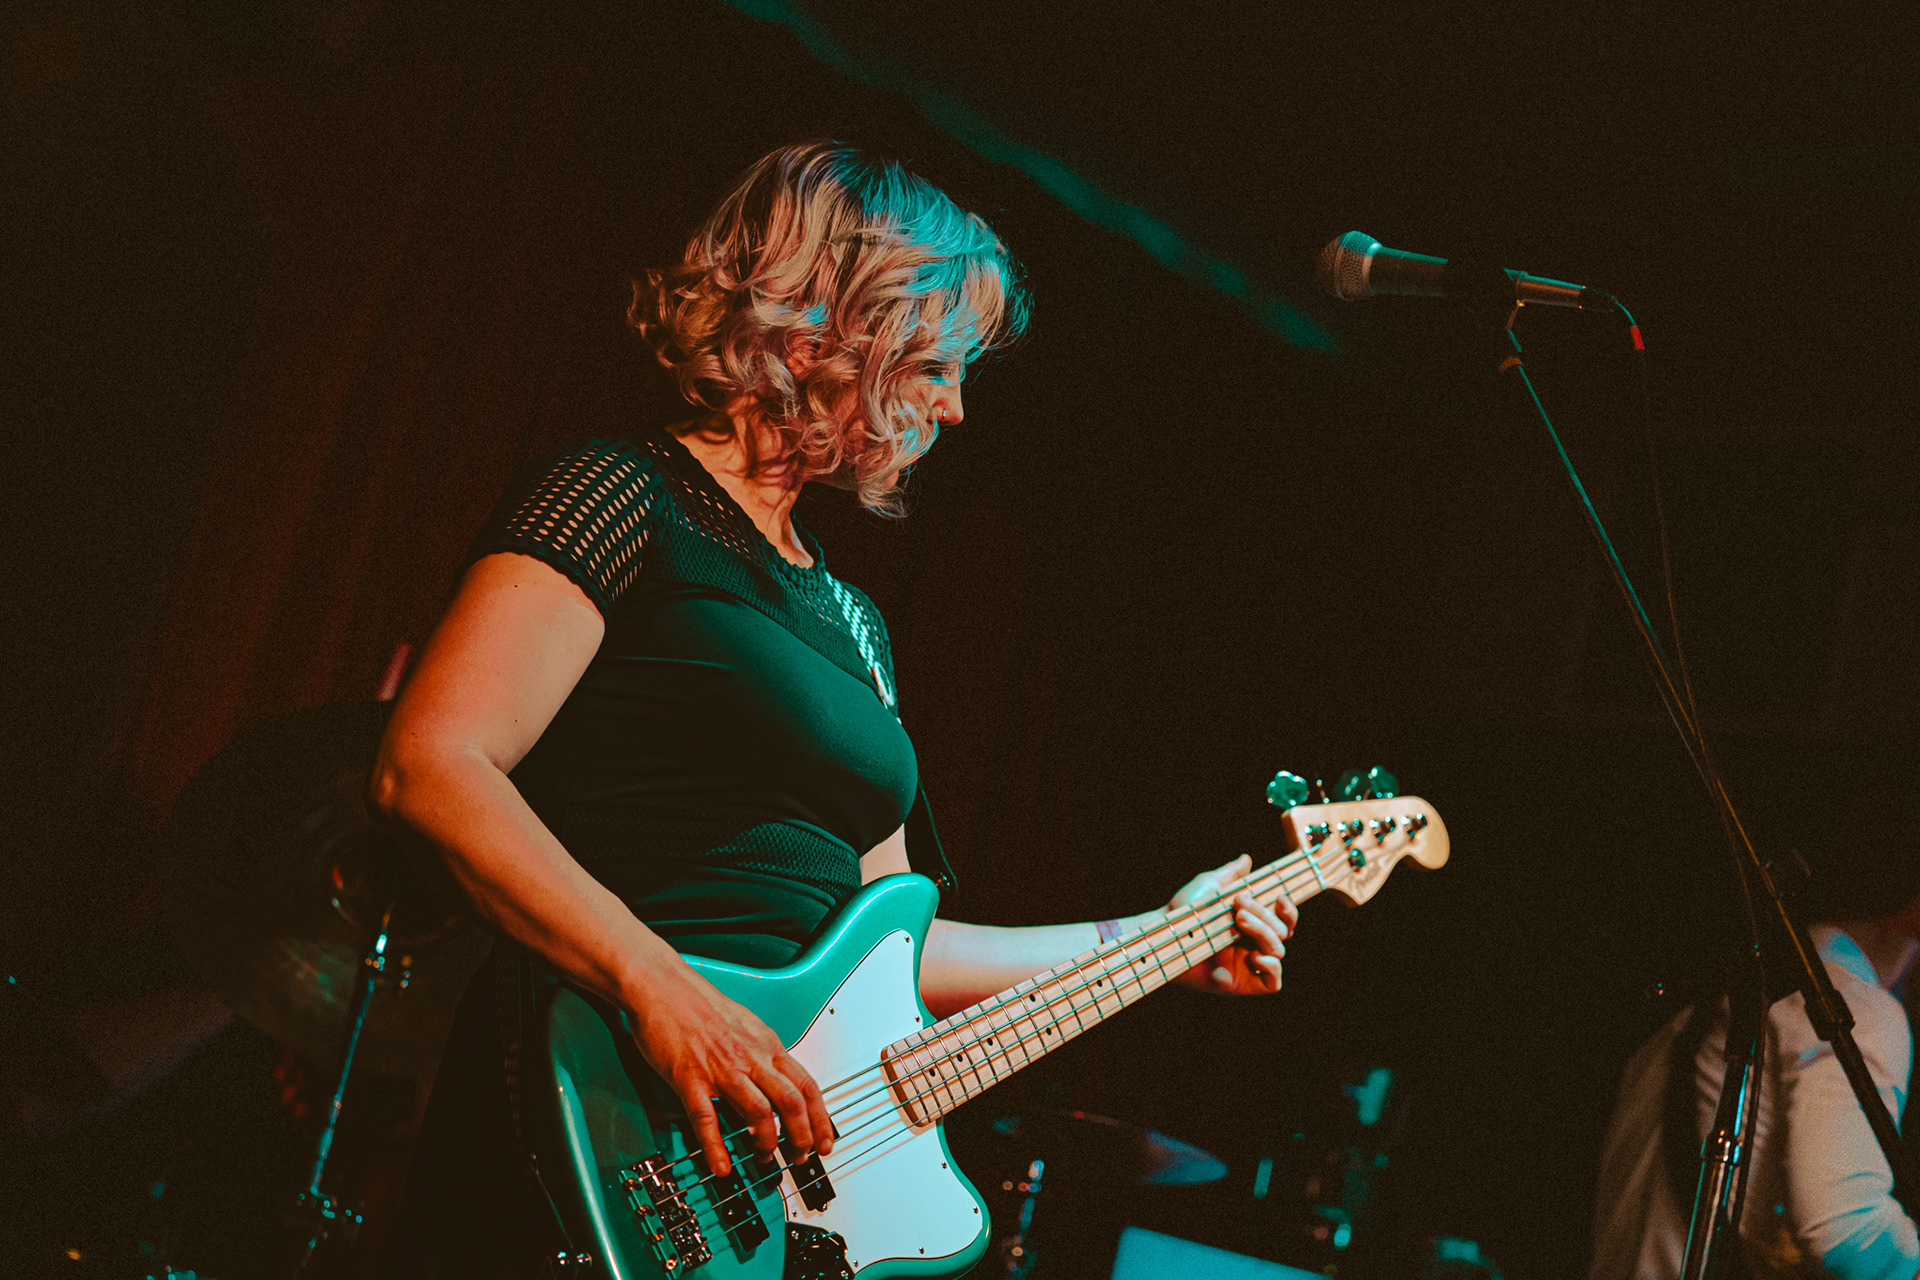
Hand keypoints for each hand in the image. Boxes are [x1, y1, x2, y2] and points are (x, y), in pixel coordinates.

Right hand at [624, 956, 832, 1175]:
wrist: (661, 985)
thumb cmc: (698, 1003)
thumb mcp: (745, 1025)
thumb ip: (762, 1053)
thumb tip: (778, 1079)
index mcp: (765, 1045)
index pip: (807, 1086)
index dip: (820, 1118)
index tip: (824, 1141)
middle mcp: (750, 1057)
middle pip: (791, 1102)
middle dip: (802, 1137)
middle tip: (800, 1158)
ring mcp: (720, 1068)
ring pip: (759, 1112)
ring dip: (767, 1142)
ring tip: (765, 1159)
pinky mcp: (689, 1077)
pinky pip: (707, 1118)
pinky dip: (716, 1147)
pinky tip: (721, 1166)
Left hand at [1165, 855, 1296, 994]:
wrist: (1165, 935)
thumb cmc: (1184, 912)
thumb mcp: (1209, 887)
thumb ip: (1229, 875)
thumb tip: (1246, 859)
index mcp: (1252, 923)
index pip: (1283, 920)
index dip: (1289, 911)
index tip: (1279, 898)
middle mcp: (1254, 943)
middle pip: (1282, 932)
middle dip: (1265, 915)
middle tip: (1238, 903)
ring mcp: (1250, 964)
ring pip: (1278, 951)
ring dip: (1264, 932)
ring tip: (1238, 919)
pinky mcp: (1243, 983)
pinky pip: (1273, 982)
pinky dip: (1272, 967)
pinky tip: (1254, 955)